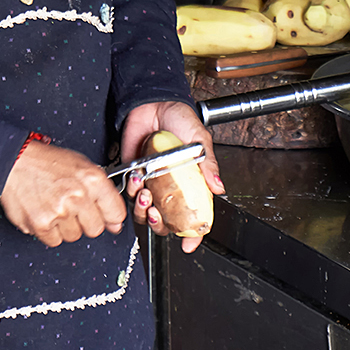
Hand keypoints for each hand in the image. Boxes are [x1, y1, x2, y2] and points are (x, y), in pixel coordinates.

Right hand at [0, 140, 127, 247]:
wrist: (14, 162)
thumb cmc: (47, 163)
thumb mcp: (82, 166)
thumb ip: (102, 192)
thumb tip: (115, 222)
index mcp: (93, 179)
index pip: (116, 213)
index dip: (111, 217)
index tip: (106, 217)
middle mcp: (78, 196)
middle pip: (95, 229)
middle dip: (86, 221)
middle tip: (73, 208)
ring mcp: (59, 212)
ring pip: (74, 236)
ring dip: (66, 226)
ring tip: (55, 207)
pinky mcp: (41, 224)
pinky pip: (54, 241)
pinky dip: (49, 231)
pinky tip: (44, 213)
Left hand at [120, 100, 224, 252]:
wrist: (153, 104)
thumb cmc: (179, 119)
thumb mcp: (199, 140)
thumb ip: (208, 164)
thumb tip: (219, 188)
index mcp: (191, 184)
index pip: (195, 216)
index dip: (194, 234)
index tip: (188, 246)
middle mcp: (172, 188)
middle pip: (167, 221)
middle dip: (160, 223)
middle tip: (157, 212)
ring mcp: (152, 183)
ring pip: (145, 211)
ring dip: (142, 207)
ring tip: (144, 191)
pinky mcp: (135, 175)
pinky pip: (129, 194)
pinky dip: (131, 189)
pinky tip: (136, 176)